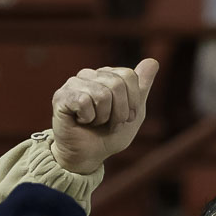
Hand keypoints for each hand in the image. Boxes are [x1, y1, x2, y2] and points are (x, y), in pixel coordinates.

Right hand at [50, 58, 158, 173]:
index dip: (132, 101)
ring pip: (102, 94)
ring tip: (95, 122)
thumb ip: (142, 87)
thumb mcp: (134, 112)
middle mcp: (89, 74)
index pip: (129, 75)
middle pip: (117, 84)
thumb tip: (153, 61)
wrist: (89, 155)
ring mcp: (73, 83)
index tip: (126, 116)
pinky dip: (88, 118)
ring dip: (104, 117)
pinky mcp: (61, 96)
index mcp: (107, 75)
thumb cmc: (110, 134)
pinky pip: (84, 102)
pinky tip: (82, 121)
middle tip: (110, 122)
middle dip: (119, 111)